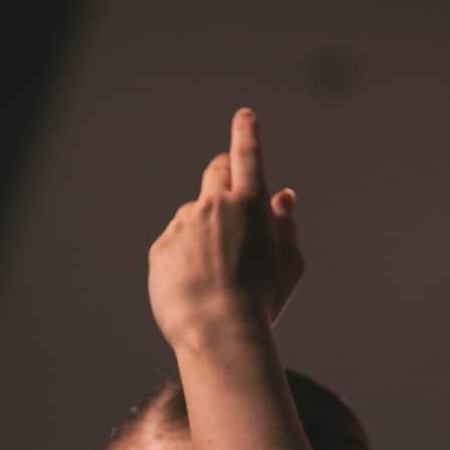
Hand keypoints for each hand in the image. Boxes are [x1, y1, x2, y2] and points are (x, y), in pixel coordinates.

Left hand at [148, 106, 303, 350]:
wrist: (218, 332)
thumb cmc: (261, 303)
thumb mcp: (289, 265)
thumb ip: (287, 226)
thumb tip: (283, 196)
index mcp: (251, 204)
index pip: (247, 154)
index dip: (246, 132)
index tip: (244, 116)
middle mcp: (214, 205)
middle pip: (215, 172)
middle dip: (223, 175)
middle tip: (228, 197)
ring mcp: (183, 225)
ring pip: (193, 217)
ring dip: (203, 233)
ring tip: (215, 276)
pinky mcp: (161, 248)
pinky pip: (173, 245)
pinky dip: (184, 259)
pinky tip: (195, 288)